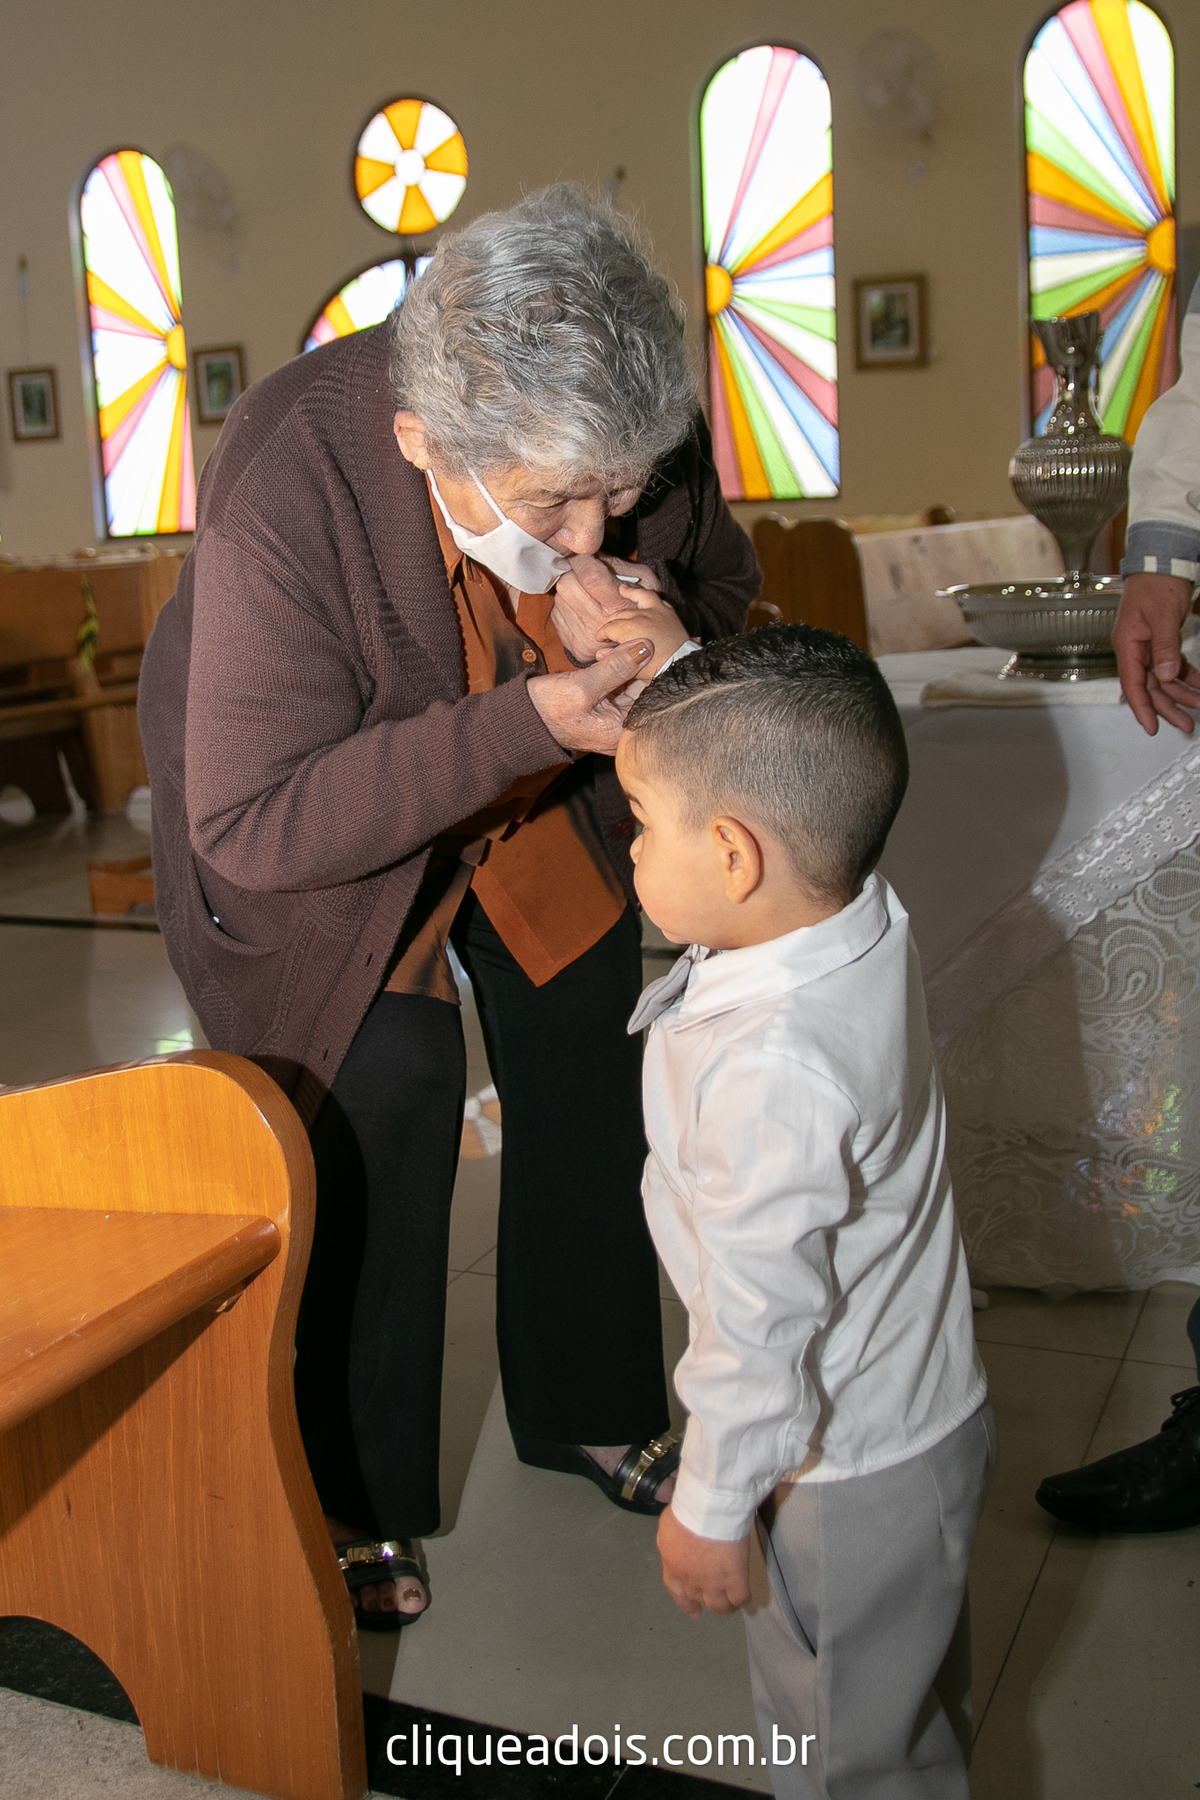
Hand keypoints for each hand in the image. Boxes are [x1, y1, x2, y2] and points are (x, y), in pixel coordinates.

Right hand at [527, 638, 653, 754]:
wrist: (522, 719)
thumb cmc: (547, 708)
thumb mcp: (582, 686)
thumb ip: (616, 667)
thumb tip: (646, 647)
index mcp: (623, 730)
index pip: (652, 693)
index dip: (650, 664)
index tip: (644, 640)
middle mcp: (624, 728)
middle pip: (645, 688)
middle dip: (638, 662)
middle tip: (626, 638)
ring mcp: (616, 719)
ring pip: (633, 683)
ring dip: (626, 662)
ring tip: (612, 646)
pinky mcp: (608, 710)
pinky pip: (620, 685)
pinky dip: (616, 669)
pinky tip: (607, 654)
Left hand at [551, 556, 661, 663]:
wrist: (638, 643)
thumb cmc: (638, 604)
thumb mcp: (641, 578)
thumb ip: (615, 563)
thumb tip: (587, 552)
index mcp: (620, 606)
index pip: (591, 577)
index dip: (582, 561)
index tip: (583, 558)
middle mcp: (600, 624)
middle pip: (568, 585)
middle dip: (572, 574)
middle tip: (583, 576)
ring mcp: (584, 637)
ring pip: (560, 598)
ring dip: (569, 591)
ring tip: (585, 595)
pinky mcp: (572, 645)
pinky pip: (556, 614)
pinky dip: (566, 607)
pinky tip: (581, 610)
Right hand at [596, 591, 691, 678]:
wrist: (682, 666)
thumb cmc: (658, 669)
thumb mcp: (632, 667)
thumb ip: (614, 657)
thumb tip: (600, 653)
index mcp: (628, 629)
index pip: (608, 628)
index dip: (601, 635)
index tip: (600, 640)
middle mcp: (640, 616)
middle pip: (618, 615)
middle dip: (610, 622)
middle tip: (607, 629)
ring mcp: (654, 611)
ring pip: (637, 598)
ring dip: (628, 594)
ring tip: (621, 590)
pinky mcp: (667, 611)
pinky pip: (654, 597)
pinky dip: (647, 594)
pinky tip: (643, 593)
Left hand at [657, 1505, 750, 1618]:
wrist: (708, 1509)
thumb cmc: (687, 1511)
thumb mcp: (667, 1526)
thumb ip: (667, 1542)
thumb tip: (672, 1548)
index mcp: (673, 1565)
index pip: (677, 1591)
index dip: (686, 1603)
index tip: (695, 1611)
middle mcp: (691, 1579)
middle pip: (699, 1598)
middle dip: (706, 1599)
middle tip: (716, 1598)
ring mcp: (713, 1582)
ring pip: (720, 1606)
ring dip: (726, 1606)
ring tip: (732, 1603)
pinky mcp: (734, 1579)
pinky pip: (740, 1598)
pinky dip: (742, 1598)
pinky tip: (744, 1594)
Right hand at [1112, 572, 1199, 733]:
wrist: (1162, 562)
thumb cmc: (1156, 583)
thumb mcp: (1163, 616)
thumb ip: (1165, 647)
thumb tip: (1167, 675)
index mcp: (1127, 645)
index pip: (1133, 684)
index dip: (1142, 708)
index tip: (1152, 727)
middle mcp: (1135, 649)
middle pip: (1150, 687)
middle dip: (1168, 707)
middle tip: (1186, 724)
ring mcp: (1148, 646)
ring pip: (1163, 679)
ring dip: (1181, 694)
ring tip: (1198, 707)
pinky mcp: (1161, 641)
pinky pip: (1173, 665)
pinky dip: (1187, 676)